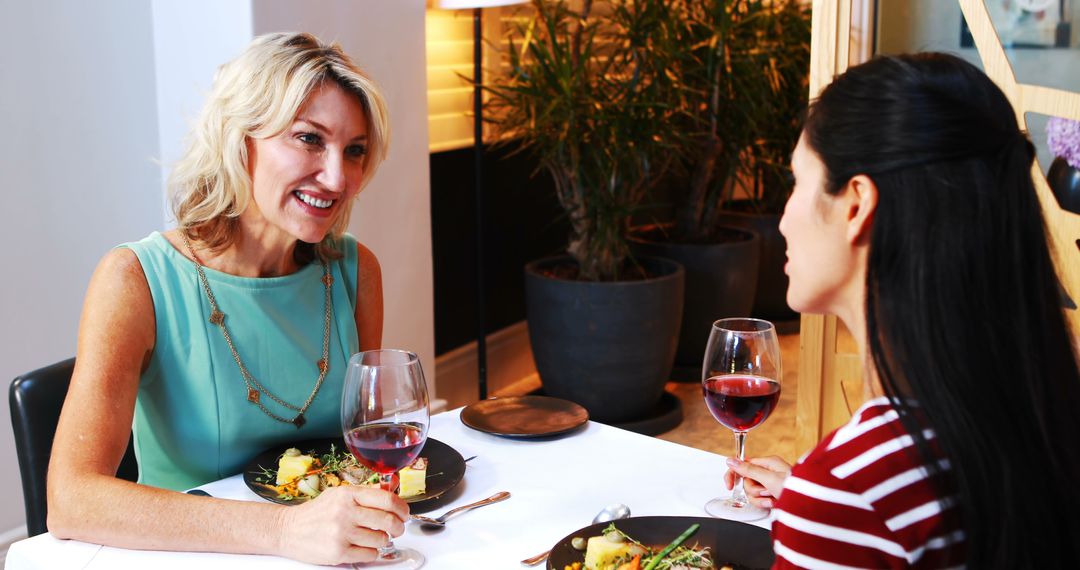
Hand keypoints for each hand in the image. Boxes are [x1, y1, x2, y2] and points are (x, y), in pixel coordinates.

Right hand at [275, 485, 408, 564]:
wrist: (288, 530)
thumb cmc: (316, 512)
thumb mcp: (340, 494)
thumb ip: (367, 491)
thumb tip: (393, 484)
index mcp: (348, 494)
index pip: (387, 500)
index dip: (402, 508)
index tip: (404, 513)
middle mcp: (345, 512)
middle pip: (388, 521)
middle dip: (398, 527)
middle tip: (397, 528)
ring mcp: (341, 533)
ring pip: (381, 539)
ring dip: (383, 540)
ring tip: (375, 537)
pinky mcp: (338, 552)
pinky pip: (369, 554)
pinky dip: (372, 552)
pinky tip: (365, 547)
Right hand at [724, 456, 791, 508]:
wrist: (811, 507)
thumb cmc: (796, 489)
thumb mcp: (769, 478)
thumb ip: (748, 470)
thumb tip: (731, 461)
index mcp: (768, 463)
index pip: (743, 465)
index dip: (734, 474)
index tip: (729, 486)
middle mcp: (769, 472)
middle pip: (746, 481)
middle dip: (754, 490)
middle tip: (766, 490)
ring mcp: (771, 485)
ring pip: (752, 492)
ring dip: (760, 498)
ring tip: (773, 497)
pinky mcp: (772, 496)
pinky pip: (759, 500)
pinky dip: (765, 503)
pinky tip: (775, 503)